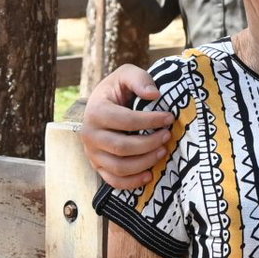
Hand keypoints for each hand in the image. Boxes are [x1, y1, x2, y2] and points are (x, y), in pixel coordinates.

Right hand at [82, 63, 170, 189]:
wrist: (101, 105)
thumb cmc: (117, 90)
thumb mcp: (126, 75)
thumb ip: (139, 79)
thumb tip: (154, 95)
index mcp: (95, 111)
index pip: (125, 120)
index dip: (150, 121)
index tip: (169, 118)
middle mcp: (89, 135)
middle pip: (122, 147)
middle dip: (149, 143)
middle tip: (167, 136)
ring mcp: (92, 154)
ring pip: (119, 167)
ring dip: (145, 162)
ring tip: (163, 151)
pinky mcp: (97, 167)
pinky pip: (114, 181)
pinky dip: (132, 182)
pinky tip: (149, 175)